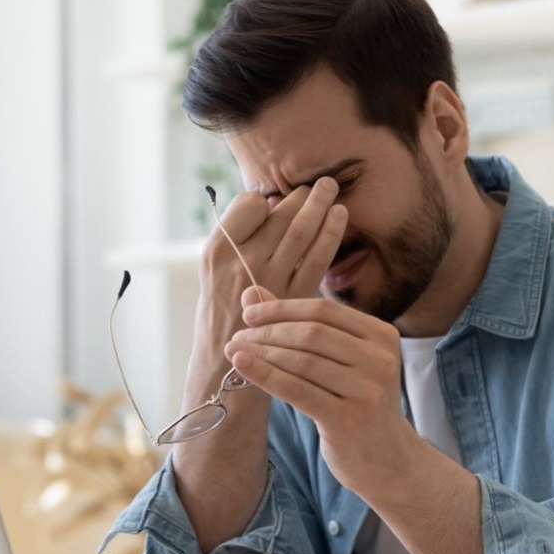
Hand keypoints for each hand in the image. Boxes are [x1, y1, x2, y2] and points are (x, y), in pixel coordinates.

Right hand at [196, 177, 347, 350]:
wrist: (221, 370)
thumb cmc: (220, 318)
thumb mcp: (213, 276)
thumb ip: (237, 244)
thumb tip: (272, 207)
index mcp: (216, 251)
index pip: (249, 205)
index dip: (266, 201)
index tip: (276, 203)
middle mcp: (240, 263)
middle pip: (279, 215)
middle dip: (303, 196)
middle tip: (321, 184)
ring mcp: (268, 280)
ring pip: (301, 231)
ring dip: (320, 206)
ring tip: (331, 190)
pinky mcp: (293, 298)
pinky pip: (318, 257)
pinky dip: (331, 233)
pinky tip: (340, 218)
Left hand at [223, 297, 421, 492]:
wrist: (386, 460)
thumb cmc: (356, 403)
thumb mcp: (338, 361)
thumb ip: (300, 325)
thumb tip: (251, 291)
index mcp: (382, 335)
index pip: (324, 310)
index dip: (282, 308)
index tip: (249, 312)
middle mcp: (379, 359)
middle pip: (311, 333)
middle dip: (268, 331)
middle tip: (238, 336)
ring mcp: (367, 390)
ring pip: (301, 361)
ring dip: (262, 353)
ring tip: (234, 351)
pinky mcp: (348, 418)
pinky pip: (296, 390)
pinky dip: (264, 374)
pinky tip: (241, 365)